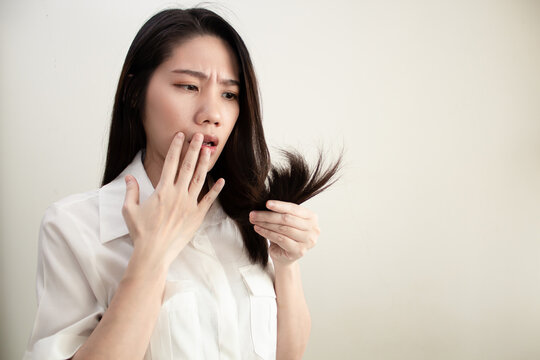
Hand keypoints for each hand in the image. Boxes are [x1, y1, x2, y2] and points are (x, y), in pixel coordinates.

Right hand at [121, 132, 223, 267]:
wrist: (154, 253)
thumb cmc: (141, 232)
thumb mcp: (129, 209)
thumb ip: (131, 191)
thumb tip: (129, 177)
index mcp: (162, 190)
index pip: (170, 162)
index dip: (176, 147)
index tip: (180, 136)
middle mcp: (178, 194)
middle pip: (188, 166)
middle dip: (194, 149)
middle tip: (200, 137)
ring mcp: (189, 204)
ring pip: (199, 179)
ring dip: (204, 164)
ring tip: (209, 151)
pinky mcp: (197, 216)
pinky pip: (208, 200)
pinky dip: (215, 189)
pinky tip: (221, 180)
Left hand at [249, 200, 319, 265]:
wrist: (284, 257)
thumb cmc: (286, 236)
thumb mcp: (286, 221)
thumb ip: (282, 213)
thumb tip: (267, 204)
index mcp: (312, 218)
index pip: (294, 209)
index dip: (280, 205)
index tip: (266, 203)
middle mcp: (313, 229)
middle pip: (287, 219)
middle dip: (268, 215)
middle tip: (254, 214)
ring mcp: (308, 241)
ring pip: (283, 228)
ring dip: (266, 224)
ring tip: (255, 221)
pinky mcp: (299, 251)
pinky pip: (280, 239)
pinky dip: (267, 233)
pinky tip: (258, 229)